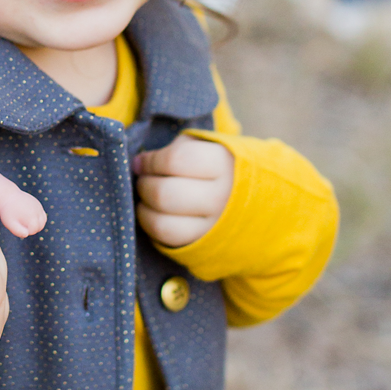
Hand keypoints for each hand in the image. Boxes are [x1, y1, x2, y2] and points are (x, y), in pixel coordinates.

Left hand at [0, 190, 45, 237]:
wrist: (8, 196)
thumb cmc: (8, 212)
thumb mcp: (10, 223)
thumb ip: (17, 231)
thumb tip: (26, 234)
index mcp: (31, 217)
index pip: (34, 230)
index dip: (26, 231)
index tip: (18, 227)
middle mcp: (37, 211)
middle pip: (40, 226)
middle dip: (33, 229)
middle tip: (21, 225)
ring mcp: (38, 206)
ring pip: (43, 220)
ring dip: (37, 224)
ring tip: (25, 222)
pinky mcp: (38, 203)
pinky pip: (42, 214)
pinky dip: (37, 218)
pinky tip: (28, 216)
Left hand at [132, 134, 235, 248]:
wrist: (249, 198)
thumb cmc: (215, 166)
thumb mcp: (204, 146)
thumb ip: (175, 149)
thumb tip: (140, 163)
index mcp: (223, 164)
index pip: (176, 160)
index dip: (151, 161)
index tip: (142, 161)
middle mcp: (221, 197)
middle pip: (165, 194)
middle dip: (145, 184)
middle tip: (143, 178)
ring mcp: (212, 226)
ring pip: (162, 222)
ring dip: (144, 206)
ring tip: (145, 196)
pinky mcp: (202, 243)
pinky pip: (166, 237)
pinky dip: (150, 223)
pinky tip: (151, 211)